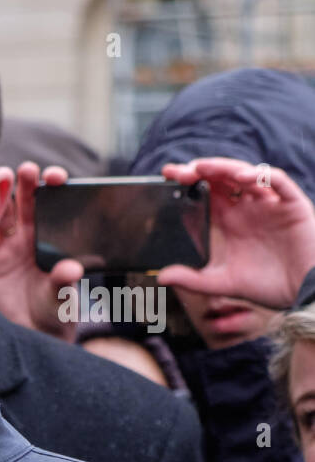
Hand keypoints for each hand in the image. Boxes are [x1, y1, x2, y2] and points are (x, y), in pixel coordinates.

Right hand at [0, 162, 83, 338]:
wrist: (27, 335)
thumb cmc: (52, 312)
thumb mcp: (61, 298)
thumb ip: (63, 282)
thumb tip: (71, 270)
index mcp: (49, 237)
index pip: (51, 205)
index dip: (52, 187)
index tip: (54, 177)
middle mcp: (27, 236)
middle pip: (23, 200)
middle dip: (24, 182)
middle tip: (26, 171)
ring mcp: (4, 245)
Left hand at [158, 157, 314, 308]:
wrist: (302, 294)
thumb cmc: (265, 286)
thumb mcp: (222, 283)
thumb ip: (192, 280)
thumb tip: (161, 277)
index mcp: (230, 221)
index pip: (205, 194)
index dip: (188, 183)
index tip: (167, 176)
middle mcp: (248, 208)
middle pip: (222, 179)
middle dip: (200, 171)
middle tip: (178, 172)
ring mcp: (270, 204)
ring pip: (246, 175)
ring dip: (224, 168)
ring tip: (202, 167)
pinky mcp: (292, 205)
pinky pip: (277, 182)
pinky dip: (260, 175)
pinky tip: (242, 177)